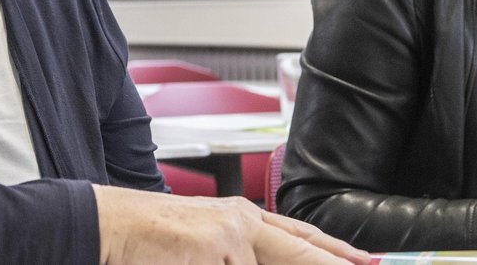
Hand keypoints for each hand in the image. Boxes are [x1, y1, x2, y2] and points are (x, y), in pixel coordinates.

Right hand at [94, 185, 368, 263]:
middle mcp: (241, 222)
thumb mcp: (205, 242)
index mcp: (241, 217)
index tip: (366, 261)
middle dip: (335, 263)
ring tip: (210, 255)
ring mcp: (229, 237)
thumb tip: (262, 258)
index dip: (336, 252)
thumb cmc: (149, 238)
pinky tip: (201, 263)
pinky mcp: (214, 251)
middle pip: (302, 251)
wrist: (110, 224)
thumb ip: (240, 253)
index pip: (300, 237)